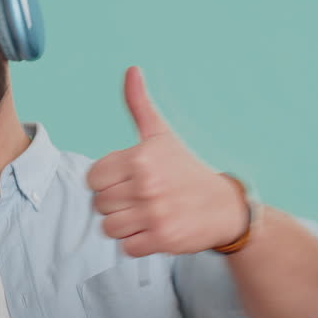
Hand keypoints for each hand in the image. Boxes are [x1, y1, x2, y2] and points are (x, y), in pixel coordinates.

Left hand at [86, 67, 246, 257]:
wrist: (223, 207)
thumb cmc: (186, 169)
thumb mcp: (162, 135)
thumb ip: (139, 105)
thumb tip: (131, 69)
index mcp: (140, 157)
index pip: (93, 179)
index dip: (108, 182)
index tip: (129, 181)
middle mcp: (146, 184)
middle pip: (99, 204)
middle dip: (117, 204)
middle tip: (142, 198)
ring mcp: (154, 213)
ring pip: (109, 227)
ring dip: (125, 225)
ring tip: (146, 214)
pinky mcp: (162, 239)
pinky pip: (126, 247)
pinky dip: (137, 243)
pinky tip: (154, 229)